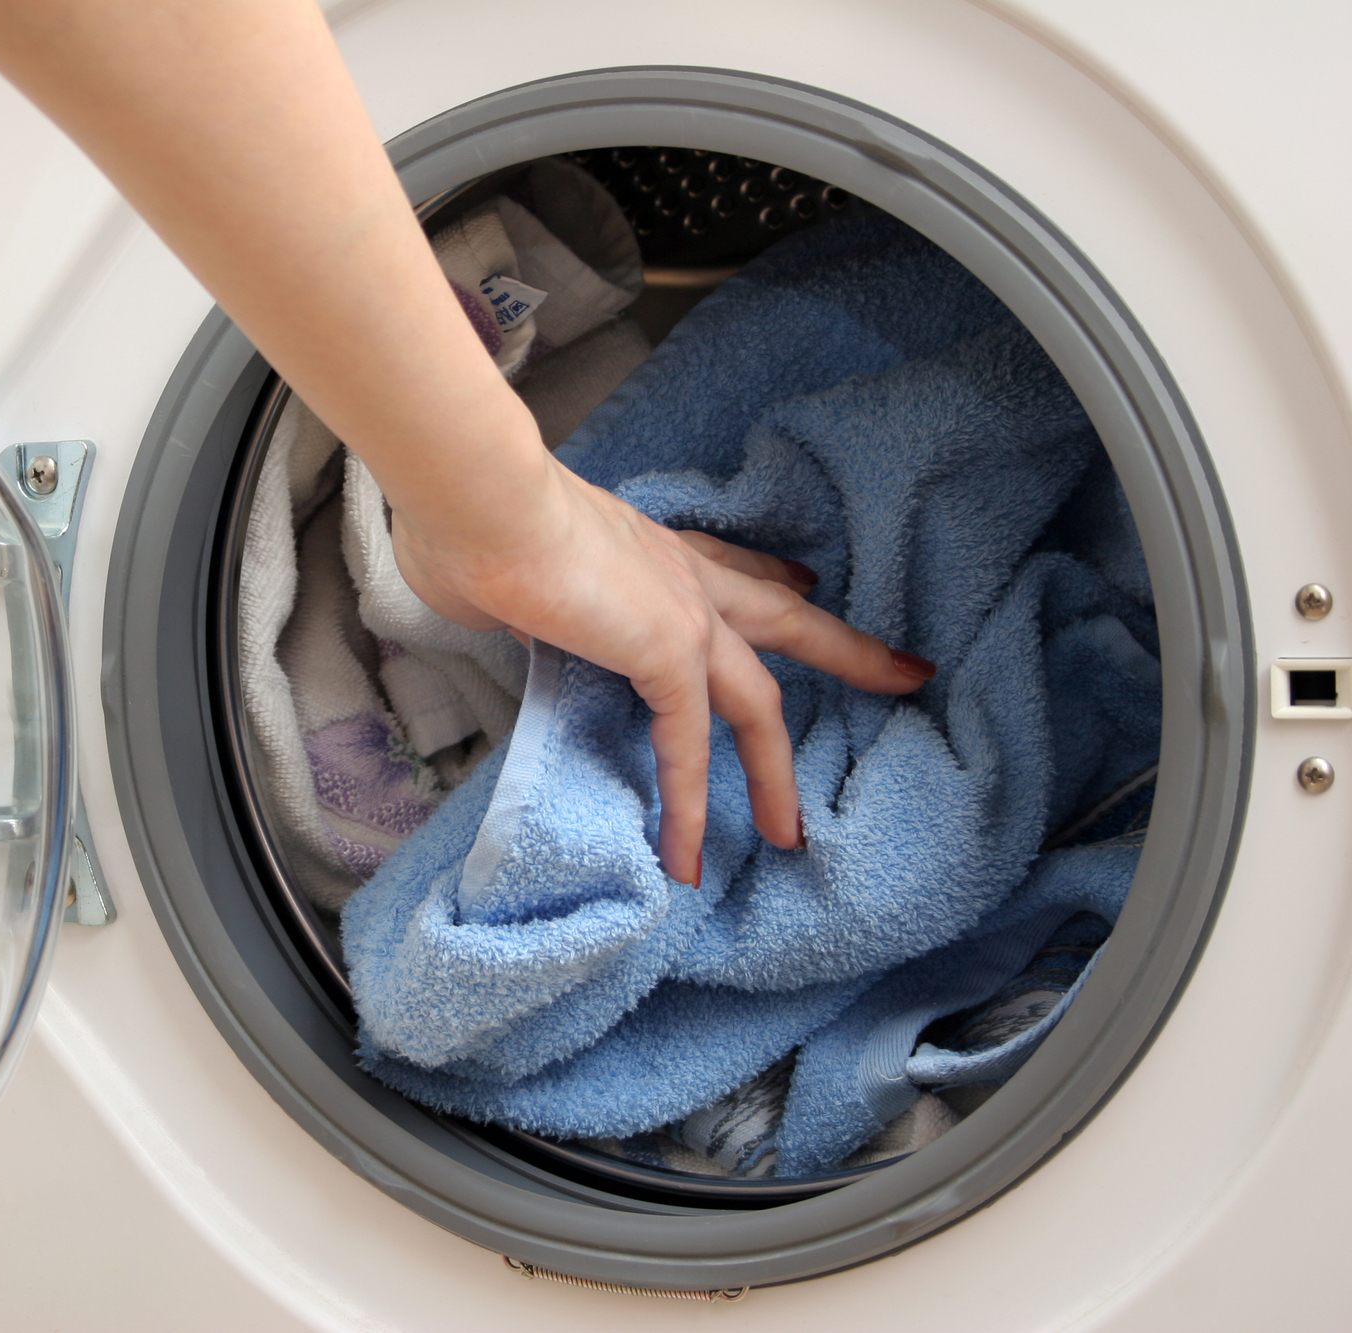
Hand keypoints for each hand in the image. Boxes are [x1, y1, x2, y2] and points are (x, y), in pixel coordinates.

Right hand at [388, 426, 933, 885]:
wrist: (478, 498)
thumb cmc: (469, 522)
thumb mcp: (502, 572)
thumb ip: (516, 597)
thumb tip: (492, 603)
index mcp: (645, 547)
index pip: (726, 563)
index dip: (772, 577)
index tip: (806, 581)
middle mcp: (679, 571)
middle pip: (784, 617)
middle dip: (847, 650)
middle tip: (905, 673)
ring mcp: (683, 611)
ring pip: (759, 699)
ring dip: (778, 768)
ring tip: (790, 831)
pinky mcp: (667, 651)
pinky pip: (690, 744)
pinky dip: (691, 804)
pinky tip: (686, 856)